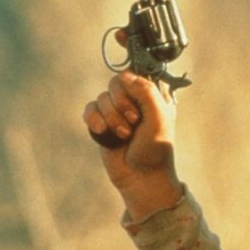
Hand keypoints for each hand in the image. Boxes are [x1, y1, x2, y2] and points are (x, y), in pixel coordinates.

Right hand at [83, 70, 183, 218]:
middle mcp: (134, 99)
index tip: (138, 103)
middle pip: (116, 82)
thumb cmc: (155, 148)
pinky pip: (89, 109)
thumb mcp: (159, 117)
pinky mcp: (101, 123)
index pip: (136, 73)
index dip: (133, 86)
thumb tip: (125, 75)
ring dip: (112, 118)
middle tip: (134, 122)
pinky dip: (94, 120)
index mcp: (153, 94)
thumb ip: (146, 92)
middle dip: (121, 103)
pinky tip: (103, 132)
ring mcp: (116, 111)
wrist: (141, 176)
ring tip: (124, 135)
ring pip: (102, 97)